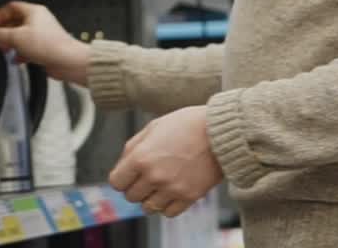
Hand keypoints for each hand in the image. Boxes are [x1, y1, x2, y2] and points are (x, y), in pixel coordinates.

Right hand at [0, 1, 89, 83]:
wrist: (68, 61)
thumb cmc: (49, 45)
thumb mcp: (16, 38)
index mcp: (33, 11)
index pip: (10, 7)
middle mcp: (39, 20)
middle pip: (15, 21)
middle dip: (3, 31)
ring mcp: (43, 33)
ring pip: (21, 35)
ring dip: (11, 43)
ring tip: (4, 49)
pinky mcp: (46, 46)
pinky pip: (29, 46)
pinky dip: (20, 52)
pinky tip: (16, 59)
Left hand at [108, 106, 223, 217]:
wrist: (221, 132)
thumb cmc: (187, 125)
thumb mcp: (153, 127)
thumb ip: (133, 147)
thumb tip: (123, 165)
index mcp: (141, 157)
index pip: (116, 183)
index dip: (121, 178)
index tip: (127, 175)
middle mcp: (154, 176)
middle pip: (131, 196)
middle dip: (135, 187)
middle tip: (145, 178)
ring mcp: (172, 188)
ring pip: (148, 208)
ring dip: (150, 198)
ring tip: (159, 185)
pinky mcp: (189, 197)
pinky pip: (169, 213)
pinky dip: (167, 205)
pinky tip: (171, 192)